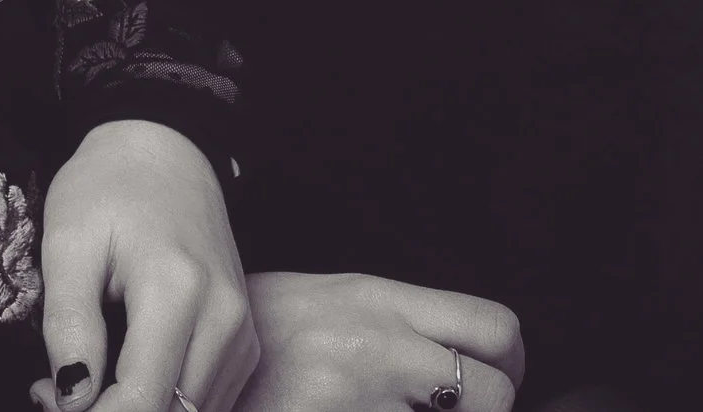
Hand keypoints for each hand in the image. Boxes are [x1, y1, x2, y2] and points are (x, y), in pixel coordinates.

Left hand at [26, 119, 258, 411]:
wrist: (163, 149)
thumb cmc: (108, 186)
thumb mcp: (67, 240)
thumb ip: (68, 323)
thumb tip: (70, 399)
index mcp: (178, 289)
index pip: (141, 401)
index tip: (46, 396)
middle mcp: (224, 318)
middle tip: (57, 389)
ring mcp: (241, 332)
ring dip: (138, 411)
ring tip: (85, 377)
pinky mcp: (243, 341)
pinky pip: (205, 402)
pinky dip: (163, 403)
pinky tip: (122, 374)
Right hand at [233, 270, 524, 411]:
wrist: (192, 349)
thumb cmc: (265, 334)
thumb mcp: (332, 301)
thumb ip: (395, 323)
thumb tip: (460, 359)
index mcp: (379, 300)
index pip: (491, 326)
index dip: (510, 363)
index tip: (495, 379)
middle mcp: (379, 346)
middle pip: (494, 391)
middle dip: (489, 411)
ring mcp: (360, 398)